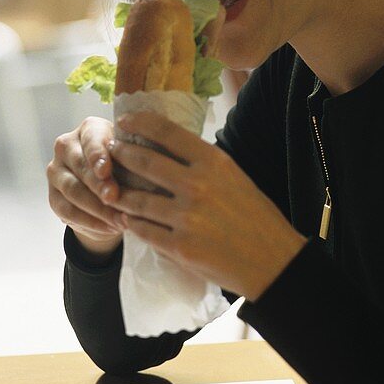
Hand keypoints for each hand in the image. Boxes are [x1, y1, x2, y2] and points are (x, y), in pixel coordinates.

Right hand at [47, 117, 124, 256]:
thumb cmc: (129, 166)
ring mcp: (56, 171)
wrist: (111, 190)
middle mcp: (67, 145)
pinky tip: (109, 228)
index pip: (91, 139)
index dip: (97, 155)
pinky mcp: (53, 196)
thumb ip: (136, 159)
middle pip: (81, 166)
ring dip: (97, 208)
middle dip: (99, 185)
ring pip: (73, 190)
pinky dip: (90, 221)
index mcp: (90, 128)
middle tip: (115, 199)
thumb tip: (149, 170)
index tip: (106, 171)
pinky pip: (68, 211)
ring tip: (120, 220)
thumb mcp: (134, 158)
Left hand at [108, 112, 306, 300]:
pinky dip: (132, 223)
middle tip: (110, 152)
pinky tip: (127, 219)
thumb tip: (171, 149)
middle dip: (121, 155)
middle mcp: (197, 185)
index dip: (140, 123)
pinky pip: (144, 230)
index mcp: (214, 162)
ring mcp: (186, 217)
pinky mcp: (179, 247)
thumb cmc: (257, 216)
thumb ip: (204, 164)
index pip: (167, 132)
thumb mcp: (235, 177)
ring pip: (138, 200)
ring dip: (120, 193)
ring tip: (112, 189)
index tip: (124, 122)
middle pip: (145, 162)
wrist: (272, 261)